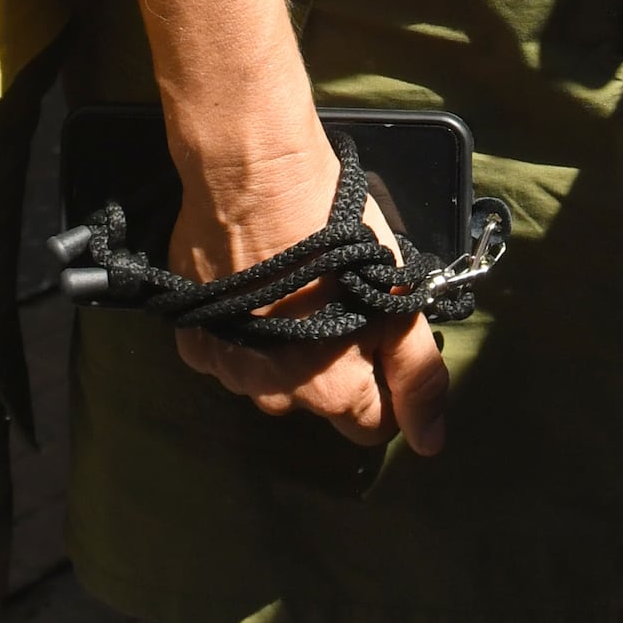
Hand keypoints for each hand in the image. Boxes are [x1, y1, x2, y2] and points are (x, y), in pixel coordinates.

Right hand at [169, 105, 450, 453]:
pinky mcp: (191, 342)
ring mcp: (225, 372)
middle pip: (320, 402)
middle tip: (338, 303)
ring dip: (286, 349)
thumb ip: (417, 376)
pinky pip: (229, 355)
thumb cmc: (331, 235)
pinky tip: (253, 291)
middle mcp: (273, 398)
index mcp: (328, 393)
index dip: (387, 386)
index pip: (373, 424)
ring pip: (272, 380)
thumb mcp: (395, 300)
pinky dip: (244, 333)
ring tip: (294, 292)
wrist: (250, 179)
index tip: (381, 339)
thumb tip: (431, 444)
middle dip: (335, 366)